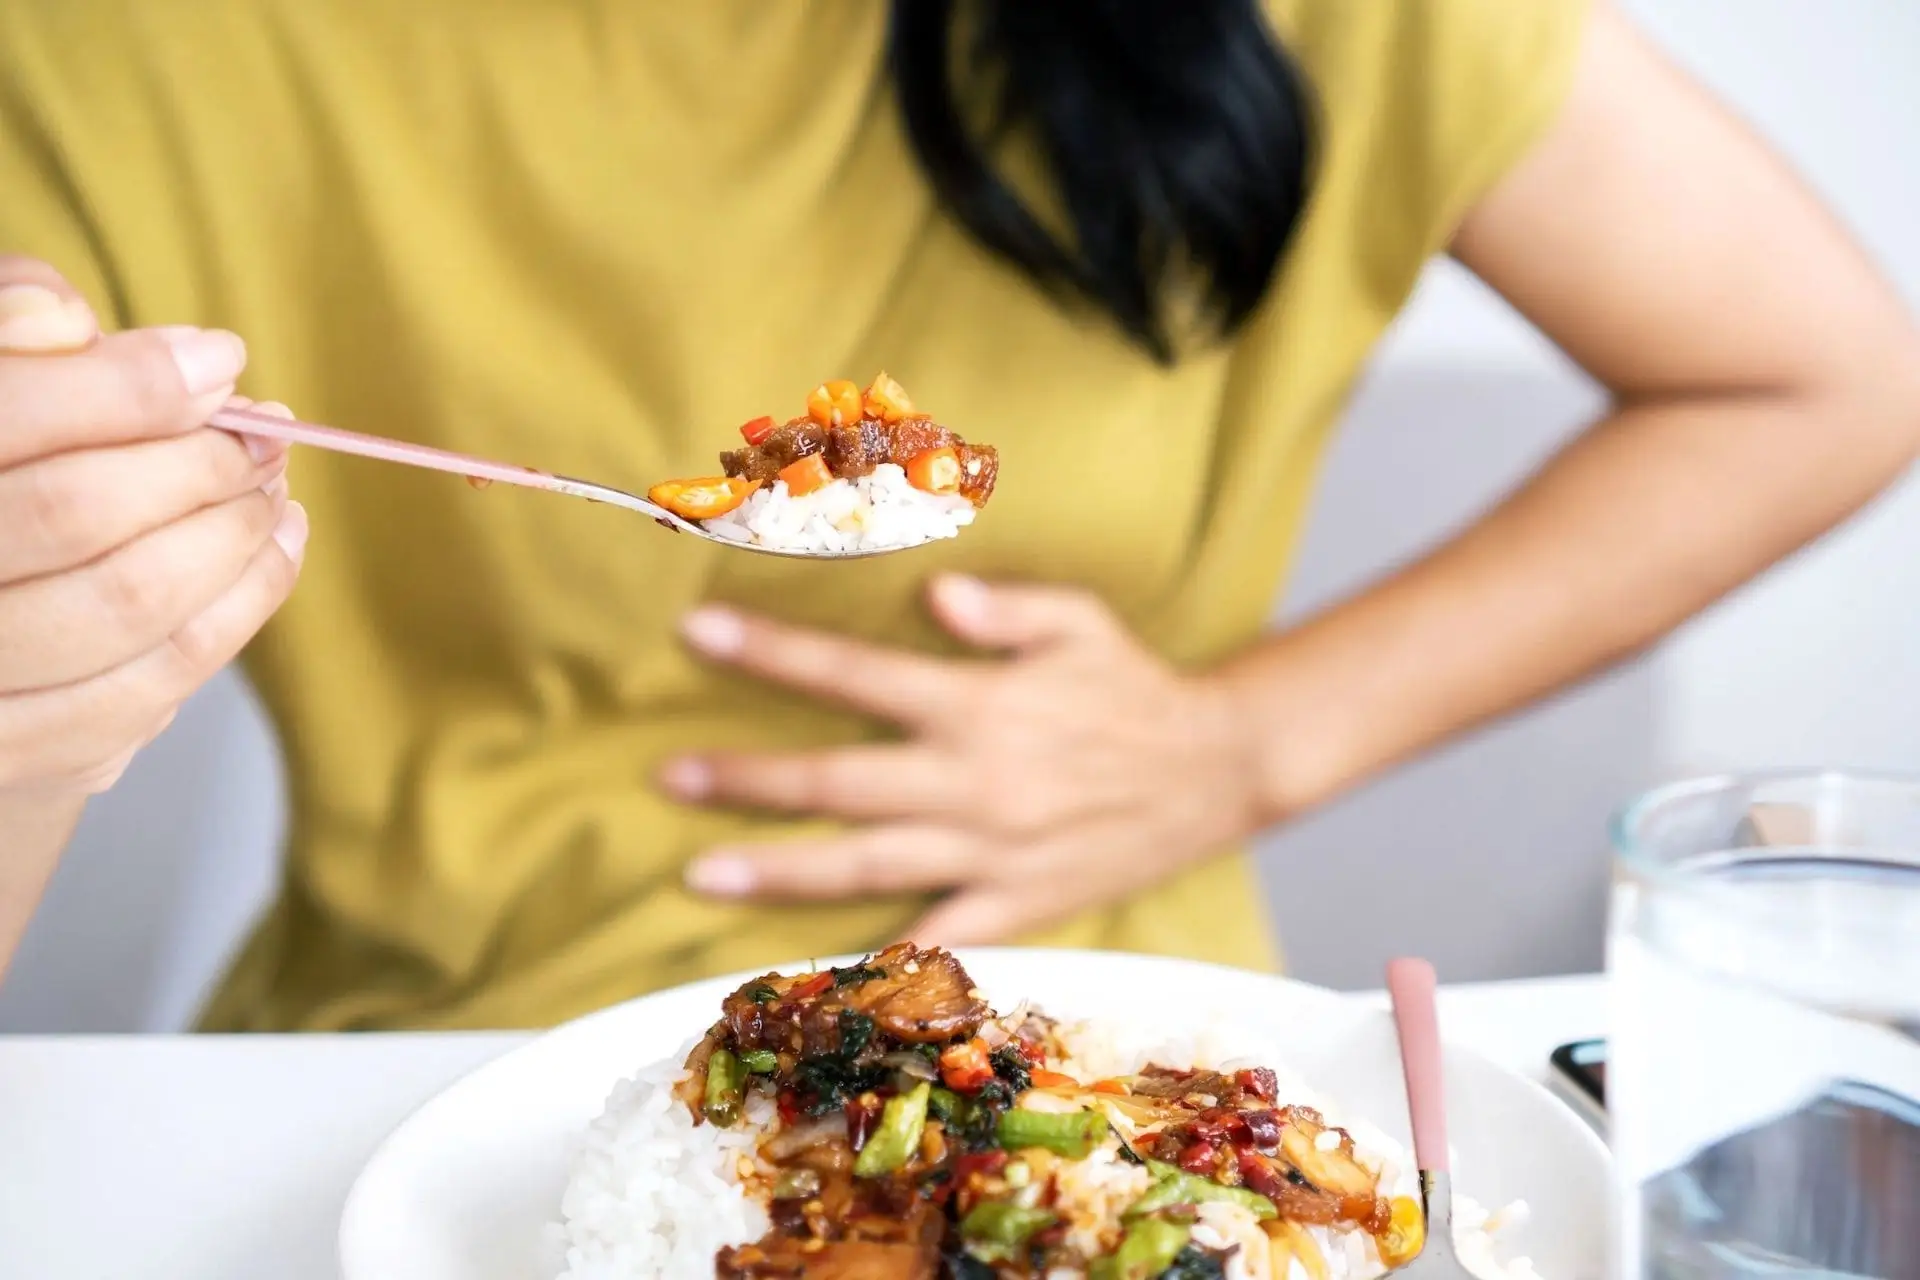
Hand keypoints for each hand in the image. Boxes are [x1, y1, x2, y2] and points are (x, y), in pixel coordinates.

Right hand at [0, 258, 307, 796]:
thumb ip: (3, 338)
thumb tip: (71, 320)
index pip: (10, 416)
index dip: (129, 385)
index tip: (221, 362)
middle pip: (77, 512)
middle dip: (198, 464)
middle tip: (263, 436)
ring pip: (130, 605)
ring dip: (234, 540)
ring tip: (273, 492)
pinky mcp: (8, 759)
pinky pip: (146, 694)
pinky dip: (234, 614)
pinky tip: (271, 556)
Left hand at [661, 575, 1268, 943]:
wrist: (1218, 770)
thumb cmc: (1135, 686)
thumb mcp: (1080, 620)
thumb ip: (1003, 607)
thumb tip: (932, 594)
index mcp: (978, 705)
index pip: (854, 675)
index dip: (772, 652)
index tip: (698, 634)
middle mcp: (972, 783)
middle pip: (837, 782)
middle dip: (746, 779)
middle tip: (667, 778)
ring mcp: (990, 853)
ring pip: (865, 866)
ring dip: (778, 869)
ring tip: (699, 872)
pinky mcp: (1016, 906)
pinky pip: (934, 938)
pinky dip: (874, 957)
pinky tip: (811, 965)